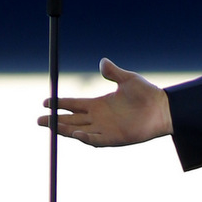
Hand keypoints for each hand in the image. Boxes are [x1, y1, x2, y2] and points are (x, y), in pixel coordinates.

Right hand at [38, 58, 172, 146]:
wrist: (162, 109)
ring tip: (50, 126)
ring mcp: (105, 129)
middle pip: (71, 120)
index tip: (46, 102)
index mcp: (99, 104)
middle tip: (39, 119)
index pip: (74, 104)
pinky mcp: (114, 138)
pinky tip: (76, 134)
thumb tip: (102, 62)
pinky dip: (85, 138)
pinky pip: (96, 140)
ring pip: (79, 131)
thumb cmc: (146, 94)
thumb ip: (113, 73)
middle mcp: (98, 118)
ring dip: (65, 130)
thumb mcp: (127, 79)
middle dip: (55, 120)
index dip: (60, 103)